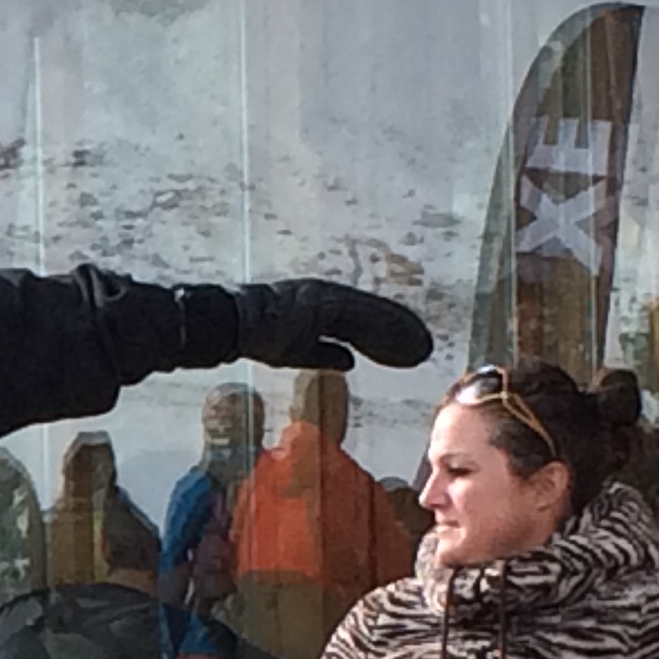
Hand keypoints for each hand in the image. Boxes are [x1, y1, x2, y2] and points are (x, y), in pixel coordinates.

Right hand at [187, 280, 434, 373]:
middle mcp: (328, 296)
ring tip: (422, 350)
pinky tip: (402, 345)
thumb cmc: (255, 334)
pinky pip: (360, 320)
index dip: (386, 333)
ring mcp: (326, 298)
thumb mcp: (293, 349)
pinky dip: (383, 332)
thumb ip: (321, 352)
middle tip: (425, 348)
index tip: (409, 346)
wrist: (232, 322)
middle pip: (372, 315)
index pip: (362, 320)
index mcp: (322, 305)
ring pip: (371, 317)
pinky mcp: (323, 305)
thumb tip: (348, 361)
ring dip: (398, 333)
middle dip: (399, 331)